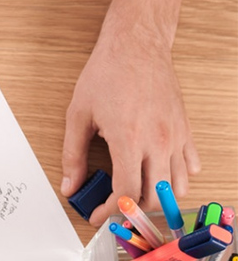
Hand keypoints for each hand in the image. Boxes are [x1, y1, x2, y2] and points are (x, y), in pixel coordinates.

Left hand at [61, 26, 200, 226]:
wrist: (137, 44)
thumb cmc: (107, 74)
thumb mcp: (78, 115)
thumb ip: (73, 155)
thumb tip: (70, 186)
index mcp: (129, 140)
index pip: (126, 194)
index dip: (110, 212)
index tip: (97, 216)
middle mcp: (158, 141)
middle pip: (154, 198)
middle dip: (132, 211)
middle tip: (113, 209)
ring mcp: (176, 136)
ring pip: (178, 187)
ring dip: (157, 199)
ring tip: (135, 196)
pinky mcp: (185, 129)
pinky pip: (190, 165)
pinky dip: (177, 179)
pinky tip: (157, 175)